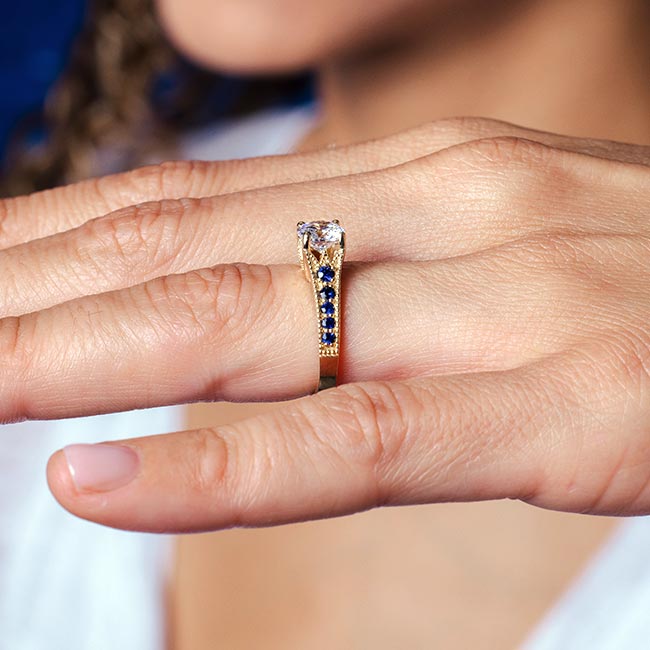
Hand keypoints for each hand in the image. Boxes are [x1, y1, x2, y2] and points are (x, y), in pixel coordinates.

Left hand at [4, 117, 649, 531]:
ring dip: (72, 360)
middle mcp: (434, 213)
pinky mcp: (546, 405)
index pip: (184, 199)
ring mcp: (490, 305)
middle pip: (178, 253)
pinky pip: (344, 437)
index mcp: (411, 172)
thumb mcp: (473, 231)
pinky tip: (91, 476)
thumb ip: (351, 252)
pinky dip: (212, 465)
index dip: (54, 233)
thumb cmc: (624, 269)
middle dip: (30, 293)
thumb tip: (241, 272)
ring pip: (236, 330)